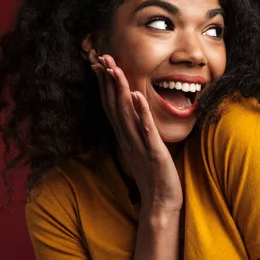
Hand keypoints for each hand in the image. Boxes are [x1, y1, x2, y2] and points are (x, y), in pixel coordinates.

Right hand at [91, 54, 182, 212]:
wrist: (160, 203)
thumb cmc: (152, 175)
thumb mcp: (141, 149)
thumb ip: (135, 132)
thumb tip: (133, 116)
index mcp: (125, 136)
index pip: (111, 105)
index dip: (105, 84)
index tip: (99, 63)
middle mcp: (128, 138)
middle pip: (114, 104)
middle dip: (108, 80)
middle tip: (101, 57)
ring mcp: (139, 144)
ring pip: (126, 113)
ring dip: (120, 91)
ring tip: (115, 70)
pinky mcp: (153, 152)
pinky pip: (145, 129)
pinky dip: (140, 113)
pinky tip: (136, 97)